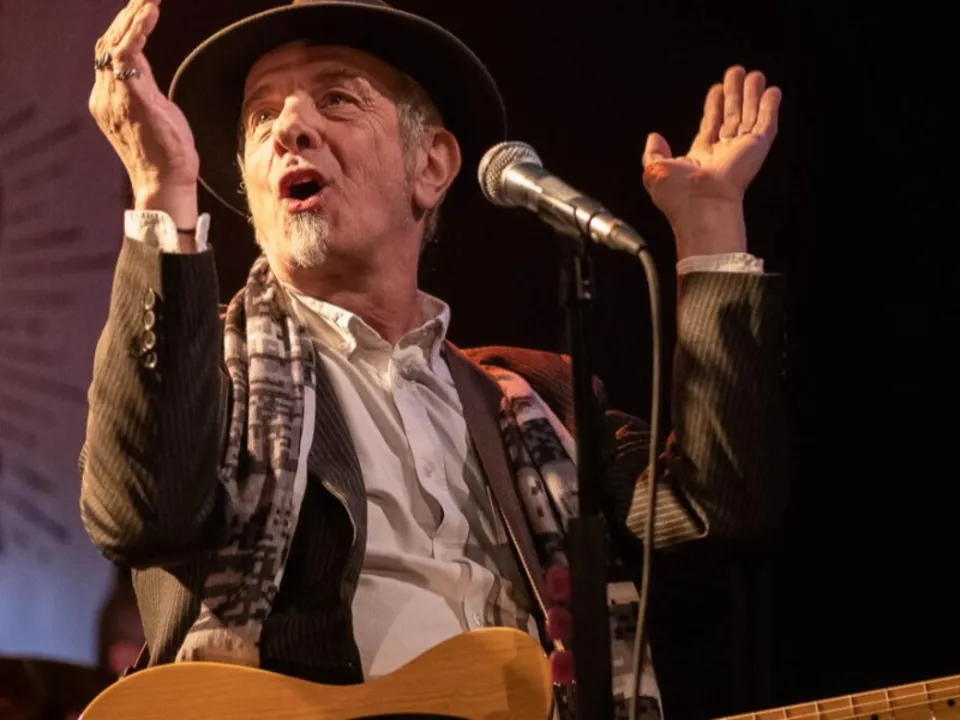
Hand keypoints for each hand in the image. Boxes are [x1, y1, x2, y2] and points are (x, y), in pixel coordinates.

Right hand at [88, 0, 198, 228]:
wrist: (165, 182)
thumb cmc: (166, 153)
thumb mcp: (155, 112)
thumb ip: (144, 88)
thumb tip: (142, 67)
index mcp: (109, 99)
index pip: (109, 55)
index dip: (122, 30)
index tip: (140, 9)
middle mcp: (105, 96)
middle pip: (107, 44)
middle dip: (126, 17)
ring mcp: (114, 98)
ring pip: (115, 45)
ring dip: (133, 18)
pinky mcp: (130, 99)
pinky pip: (128, 56)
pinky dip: (138, 30)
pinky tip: (150, 13)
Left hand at [641, 65, 780, 258]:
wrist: (701, 204)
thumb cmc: (678, 195)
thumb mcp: (654, 169)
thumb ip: (653, 152)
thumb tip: (654, 137)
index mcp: (702, 158)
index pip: (711, 126)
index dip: (714, 106)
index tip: (717, 89)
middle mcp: (724, 154)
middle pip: (732, 117)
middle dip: (734, 95)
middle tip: (736, 73)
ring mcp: (741, 151)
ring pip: (749, 117)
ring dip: (752, 95)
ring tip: (753, 75)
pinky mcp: (756, 149)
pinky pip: (767, 124)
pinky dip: (770, 107)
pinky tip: (772, 91)